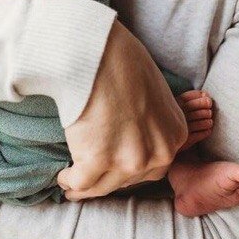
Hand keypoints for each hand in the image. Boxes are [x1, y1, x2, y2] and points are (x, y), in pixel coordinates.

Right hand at [57, 20, 188, 199]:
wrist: (99, 52)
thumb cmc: (122, 60)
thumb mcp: (154, 92)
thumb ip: (152, 119)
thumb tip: (133, 126)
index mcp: (175, 135)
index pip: (154, 164)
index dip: (130, 166)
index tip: (115, 168)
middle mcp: (157, 154)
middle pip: (130, 179)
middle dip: (110, 178)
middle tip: (93, 180)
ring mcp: (128, 161)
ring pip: (103, 186)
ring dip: (87, 186)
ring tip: (72, 185)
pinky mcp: (97, 161)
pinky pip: (81, 182)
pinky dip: (70, 181)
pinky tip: (63, 177)